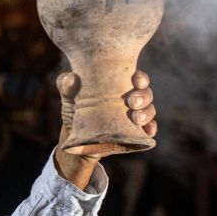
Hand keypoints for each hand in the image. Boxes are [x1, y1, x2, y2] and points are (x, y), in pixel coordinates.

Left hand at [55, 70, 156, 187]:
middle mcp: (130, 98)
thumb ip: (66, 86)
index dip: (140, 78)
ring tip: (137, 119)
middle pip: (146, 93)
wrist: (75, 138)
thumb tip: (71, 78)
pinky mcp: (135, 132)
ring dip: (146, 113)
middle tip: (132, 103)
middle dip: (143, 96)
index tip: (136, 80)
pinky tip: (147, 131)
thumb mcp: (68, 97)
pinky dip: (150, 129)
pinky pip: (148, 129)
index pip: (136, 77)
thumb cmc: (74, 110)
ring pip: (149, 110)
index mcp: (119, 85)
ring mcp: (134, 115)